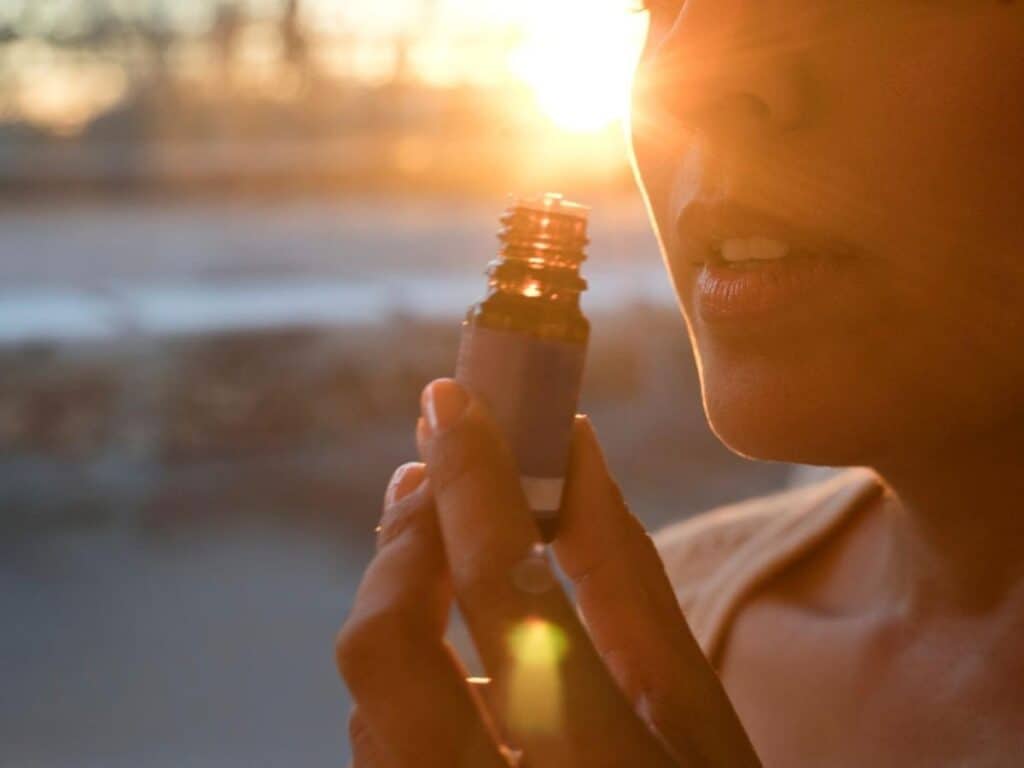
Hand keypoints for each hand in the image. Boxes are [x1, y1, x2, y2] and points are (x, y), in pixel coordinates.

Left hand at [337, 379, 760, 766]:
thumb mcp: (694, 709)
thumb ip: (626, 573)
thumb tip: (572, 445)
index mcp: (600, 763)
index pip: (508, 592)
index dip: (474, 481)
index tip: (450, 401)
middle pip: (387, 649)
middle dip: (403, 542)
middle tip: (433, 473)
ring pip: (367, 699)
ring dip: (397, 600)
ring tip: (440, 538)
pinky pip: (378, 744)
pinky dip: (404, 672)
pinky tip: (451, 646)